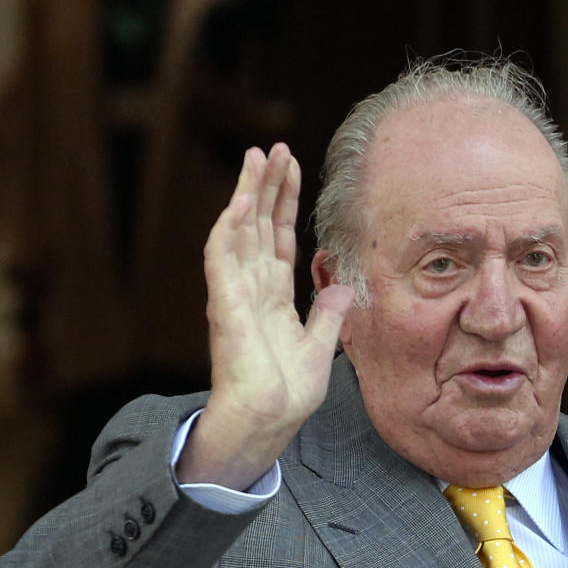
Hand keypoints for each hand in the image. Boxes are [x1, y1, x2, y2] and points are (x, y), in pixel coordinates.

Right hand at [176, 143, 353, 488]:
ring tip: (257, 156)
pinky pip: (223, 255)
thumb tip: (344, 288)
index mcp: (274, 298)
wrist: (269, 419)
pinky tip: (244, 197)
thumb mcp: (320, 347)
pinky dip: (231, 225)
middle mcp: (252, 288)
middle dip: (267, 186)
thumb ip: (329, 315)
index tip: (293, 170)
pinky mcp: (225, 302)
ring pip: (239, 229)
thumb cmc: (289, 393)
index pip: (278, 239)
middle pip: (259, 226)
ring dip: (248, 192)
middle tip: (274, 149)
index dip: (284, 205)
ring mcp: (236, 292)